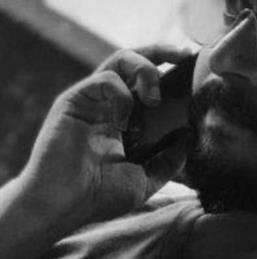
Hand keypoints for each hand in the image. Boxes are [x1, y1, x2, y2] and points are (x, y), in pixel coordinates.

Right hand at [19, 45, 193, 236]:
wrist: (63, 207)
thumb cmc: (98, 196)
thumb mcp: (145, 180)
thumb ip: (169, 160)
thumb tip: (189, 136)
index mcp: (123, 117)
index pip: (146, 81)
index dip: (169, 69)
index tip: (192, 65)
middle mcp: (107, 103)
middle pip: (134, 60)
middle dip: (162, 51)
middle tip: (183, 55)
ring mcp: (90, 100)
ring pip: (119, 59)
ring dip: (145, 69)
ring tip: (155, 98)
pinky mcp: (73, 100)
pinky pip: (103, 79)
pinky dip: (121, 95)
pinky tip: (124, 121)